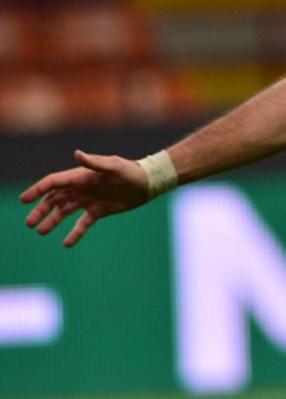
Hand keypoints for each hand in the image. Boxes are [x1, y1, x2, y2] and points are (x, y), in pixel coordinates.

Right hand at [19, 150, 149, 247]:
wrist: (148, 183)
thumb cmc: (132, 172)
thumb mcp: (114, 167)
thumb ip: (95, 162)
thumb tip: (77, 154)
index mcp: (81, 177)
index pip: (53, 183)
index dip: (37, 190)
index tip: (24, 200)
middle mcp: (82, 188)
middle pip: (55, 199)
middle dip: (40, 210)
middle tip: (29, 224)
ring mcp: (89, 200)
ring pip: (65, 211)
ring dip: (52, 221)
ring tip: (40, 232)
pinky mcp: (99, 210)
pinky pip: (83, 223)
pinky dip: (75, 233)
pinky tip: (67, 243)